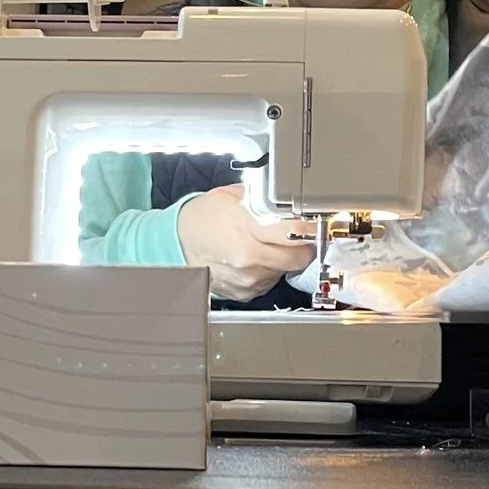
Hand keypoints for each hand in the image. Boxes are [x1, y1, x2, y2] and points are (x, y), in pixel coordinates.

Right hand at [175, 183, 313, 301]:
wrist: (175, 242)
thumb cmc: (201, 218)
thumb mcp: (234, 196)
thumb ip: (265, 199)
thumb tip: (290, 200)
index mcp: (249, 229)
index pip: (299, 231)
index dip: (310, 227)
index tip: (313, 223)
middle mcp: (251, 258)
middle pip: (300, 256)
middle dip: (301, 245)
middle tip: (294, 235)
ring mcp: (249, 278)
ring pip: (286, 270)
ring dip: (283, 258)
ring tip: (263, 244)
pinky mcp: (246, 292)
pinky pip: (271, 281)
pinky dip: (268, 270)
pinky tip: (253, 257)